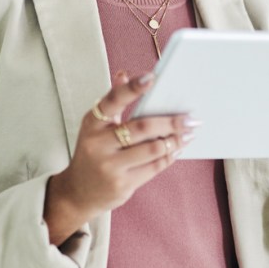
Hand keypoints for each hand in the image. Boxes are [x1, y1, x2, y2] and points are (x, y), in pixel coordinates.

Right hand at [44, 70, 197, 244]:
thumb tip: (124, 74)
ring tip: (189, 133)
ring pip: (153, 148)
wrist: (78, 193)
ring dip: (176, 140)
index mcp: (92, 124)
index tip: (152, 77)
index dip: (132, 89)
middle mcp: (98, 144)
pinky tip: (178, 148)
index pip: (112, 101)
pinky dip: (170, 156)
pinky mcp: (122, 185)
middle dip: (170, 121)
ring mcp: (110, 167)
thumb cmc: (94, 152)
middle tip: (190, 117)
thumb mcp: (96, 127)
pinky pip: (154, 167)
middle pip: (142, 127)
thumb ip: (112, 102)